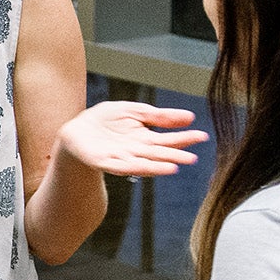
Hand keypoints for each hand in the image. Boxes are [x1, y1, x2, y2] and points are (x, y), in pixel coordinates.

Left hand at [56, 102, 208, 177]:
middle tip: (193, 157)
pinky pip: (123, 166)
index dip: (184, 138)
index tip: (202, 136)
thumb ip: (159, 116)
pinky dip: (137, 167)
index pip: (168, 139)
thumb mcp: (134, 112)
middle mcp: (137, 151)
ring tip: (175, 165)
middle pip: (159, 153)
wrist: (77, 129)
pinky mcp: (106, 162)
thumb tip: (190, 116)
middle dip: (175, 155)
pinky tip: (146, 167)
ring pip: (144, 162)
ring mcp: (122, 158)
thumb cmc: (105, 120)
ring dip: (159, 165)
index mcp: (145, 139)